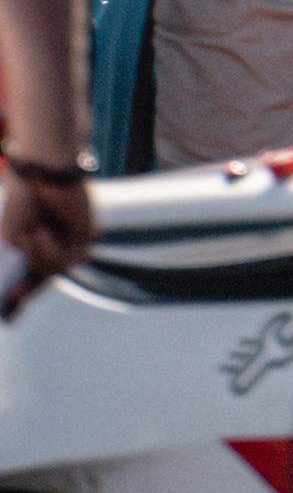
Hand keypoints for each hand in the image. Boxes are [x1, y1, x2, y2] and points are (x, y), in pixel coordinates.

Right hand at [1, 152, 91, 311]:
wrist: (42, 174)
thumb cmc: (25, 200)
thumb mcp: (13, 238)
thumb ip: (17, 266)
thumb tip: (15, 296)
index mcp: (36, 248)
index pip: (29, 282)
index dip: (19, 300)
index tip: (9, 317)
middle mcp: (54, 249)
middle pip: (41, 282)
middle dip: (27, 291)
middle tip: (15, 294)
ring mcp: (69, 245)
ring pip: (52, 272)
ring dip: (37, 257)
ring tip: (32, 235)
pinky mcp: (85, 239)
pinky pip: (66, 260)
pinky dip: (50, 251)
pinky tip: (43, 234)